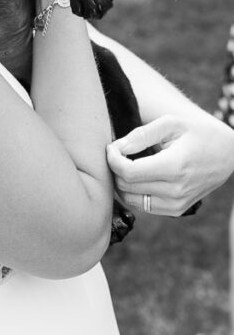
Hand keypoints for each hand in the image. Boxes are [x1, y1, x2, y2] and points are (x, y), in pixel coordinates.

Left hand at [106, 113, 233, 216]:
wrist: (227, 154)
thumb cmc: (197, 133)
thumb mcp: (171, 123)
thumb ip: (141, 135)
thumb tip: (116, 148)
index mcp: (175, 166)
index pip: (128, 172)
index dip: (112, 159)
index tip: (112, 147)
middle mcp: (176, 190)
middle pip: (126, 186)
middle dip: (115, 168)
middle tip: (119, 152)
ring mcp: (177, 204)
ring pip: (130, 199)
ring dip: (121, 182)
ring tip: (127, 163)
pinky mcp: (176, 210)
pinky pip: (142, 206)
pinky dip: (133, 192)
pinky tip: (138, 176)